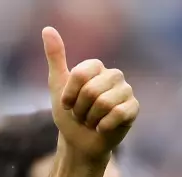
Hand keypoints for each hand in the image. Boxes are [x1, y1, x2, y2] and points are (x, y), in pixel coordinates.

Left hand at [42, 27, 138, 159]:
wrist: (79, 142)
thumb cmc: (68, 114)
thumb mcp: (57, 86)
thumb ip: (55, 58)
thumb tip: (47, 29)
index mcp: (96, 67)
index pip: (80, 74)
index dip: (69, 94)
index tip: (67, 104)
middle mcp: (114, 75)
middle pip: (91, 90)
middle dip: (80, 109)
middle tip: (81, 115)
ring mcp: (126, 91)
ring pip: (104, 103)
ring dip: (90, 118)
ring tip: (91, 120)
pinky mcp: (134, 108)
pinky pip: (118, 114)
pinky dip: (103, 126)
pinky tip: (102, 128)